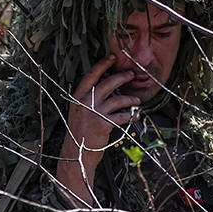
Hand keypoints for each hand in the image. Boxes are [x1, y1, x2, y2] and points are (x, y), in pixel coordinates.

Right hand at [55, 55, 139, 206]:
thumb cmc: (79, 133)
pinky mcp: (103, 124)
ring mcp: (94, 113)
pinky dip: (131, 115)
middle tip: (131, 74)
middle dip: (122, 77)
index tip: (112, 58)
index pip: (90, 75)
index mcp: (77, 97)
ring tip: (136, 100)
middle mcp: (84, 103)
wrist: (76, 154)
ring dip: (130, 99)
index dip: (102, 65)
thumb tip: (106, 87)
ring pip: (118, 99)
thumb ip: (87, 99)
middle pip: (107, 83)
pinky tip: (136, 115)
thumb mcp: (78, 112)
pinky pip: (122, 116)